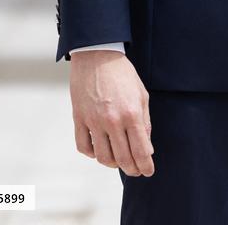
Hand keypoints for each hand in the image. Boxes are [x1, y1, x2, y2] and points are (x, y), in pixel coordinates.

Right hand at [70, 50, 154, 175]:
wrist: (97, 56)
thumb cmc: (122, 74)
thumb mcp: (141, 94)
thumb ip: (145, 122)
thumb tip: (147, 148)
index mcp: (131, 113)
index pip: (141, 150)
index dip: (146, 165)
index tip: (148, 171)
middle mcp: (113, 120)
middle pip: (123, 158)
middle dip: (132, 169)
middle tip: (136, 170)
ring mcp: (94, 121)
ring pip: (103, 157)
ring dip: (113, 163)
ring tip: (119, 160)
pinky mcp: (79, 119)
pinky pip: (84, 147)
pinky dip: (92, 154)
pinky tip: (100, 149)